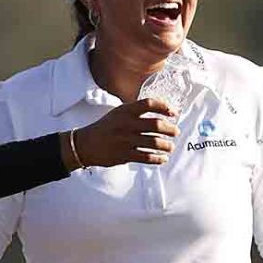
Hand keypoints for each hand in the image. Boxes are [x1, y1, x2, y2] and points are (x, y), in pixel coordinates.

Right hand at [63, 98, 179, 169]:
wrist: (86, 144)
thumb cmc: (106, 127)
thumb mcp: (118, 113)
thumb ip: (136, 111)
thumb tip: (160, 111)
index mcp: (126, 111)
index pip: (149, 104)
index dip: (164, 107)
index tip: (173, 113)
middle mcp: (127, 124)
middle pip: (156, 125)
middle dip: (170, 129)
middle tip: (176, 132)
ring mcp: (126, 140)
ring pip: (154, 143)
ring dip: (166, 145)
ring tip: (170, 147)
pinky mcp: (125, 155)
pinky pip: (146, 157)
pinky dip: (158, 159)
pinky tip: (163, 158)